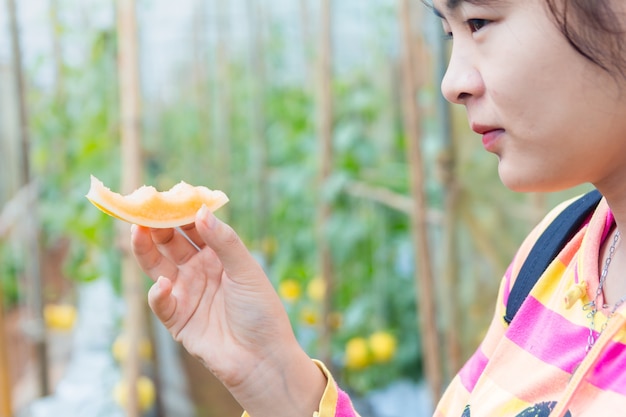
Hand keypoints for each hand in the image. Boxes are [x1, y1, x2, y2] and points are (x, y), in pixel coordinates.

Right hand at [130, 205, 325, 416]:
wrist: (262, 359)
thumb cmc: (261, 311)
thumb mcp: (247, 271)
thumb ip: (224, 242)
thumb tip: (201, 211)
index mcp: (219, 256)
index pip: (194, 227)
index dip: (181, 211)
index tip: (168, 194)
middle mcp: (199, 271)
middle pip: (171, 243)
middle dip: (158, 225)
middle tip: (144, 208)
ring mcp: (187, 293)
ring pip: (158, 266)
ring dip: (146, 250)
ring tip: (136, 232)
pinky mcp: (177, 319)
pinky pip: (160, 302)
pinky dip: (157, 293)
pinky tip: (163, 284)